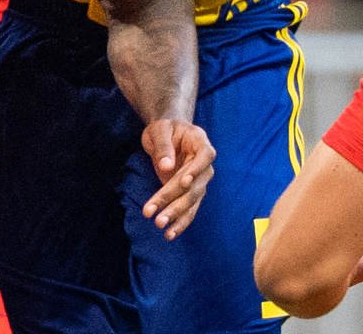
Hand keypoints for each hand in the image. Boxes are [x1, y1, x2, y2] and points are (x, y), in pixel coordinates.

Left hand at [140, 119, 215, 240]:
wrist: (166, 134)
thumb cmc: (164, 129)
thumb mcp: (159, 130)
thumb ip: (163, 146)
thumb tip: (166, 166)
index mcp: (200, 142)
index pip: (205, 156)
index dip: (196, 169)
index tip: (183, 181)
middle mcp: (204, 164)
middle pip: (194, 185)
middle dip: (175, 201)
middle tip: (157, 215)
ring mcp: (200, 180)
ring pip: (191, 201)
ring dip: (176, 215)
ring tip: (160, 225)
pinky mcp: (192, 192)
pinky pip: (189, 209)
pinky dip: (180, 222)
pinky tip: (170, 234)